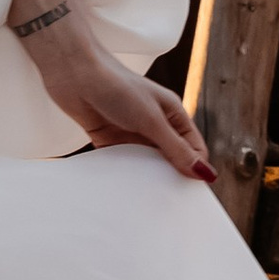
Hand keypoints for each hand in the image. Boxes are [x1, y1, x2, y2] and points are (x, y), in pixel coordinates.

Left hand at [0, 0, 214, 183]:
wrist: (73, 72)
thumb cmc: (117, 86)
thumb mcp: (151, 120)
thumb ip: (175, 149)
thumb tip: (205, 173)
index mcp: (171, 114)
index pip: (193, 148)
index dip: (196, 169)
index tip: (193, 197)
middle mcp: (154, 124)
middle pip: (170, 158)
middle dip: (172, 177)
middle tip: (172, 207)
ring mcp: (131, 131)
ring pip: (146, 162)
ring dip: (147, 178)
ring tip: (150, 204)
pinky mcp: (108, 138)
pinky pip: (122, 162)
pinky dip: (125, 174)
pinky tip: (126, 193)